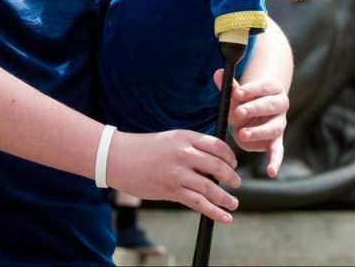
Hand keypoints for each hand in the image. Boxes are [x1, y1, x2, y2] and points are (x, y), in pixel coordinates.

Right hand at [105, 129, 240, 223]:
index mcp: (185, 137)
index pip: (218, 146)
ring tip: (233, 203)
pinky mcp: (171, 190)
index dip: (230, 157)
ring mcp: (177, 173)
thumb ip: (191, 148)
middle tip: (237, 183)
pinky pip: (198, 203)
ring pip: (210, 187)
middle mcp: (184, 154)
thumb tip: (213, 164)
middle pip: (218, 166)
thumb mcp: (171, 139)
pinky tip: (225, 217)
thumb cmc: (145, 149)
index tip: (233, 164)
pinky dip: (214, 211)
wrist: (118, 158)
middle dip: (232, 177)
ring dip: (225, 198)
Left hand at [214, 70, 288, 177]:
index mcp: (272, 88)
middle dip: (254, 108)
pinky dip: (275, 161)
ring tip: (242, 135)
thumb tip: (217, 74)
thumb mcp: (237, 95)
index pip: (264, 87)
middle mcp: (280, 105)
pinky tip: (271, 171)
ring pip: (273, 128)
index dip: (251, 90)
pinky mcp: (276, 141)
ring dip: (258, 131)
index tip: (238, 93)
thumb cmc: (246, 101)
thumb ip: (230, 87)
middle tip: (239, 112)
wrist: (259, 111)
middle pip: (270, 105)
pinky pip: (278, 151)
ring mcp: (279, 124)